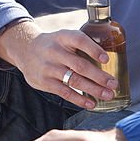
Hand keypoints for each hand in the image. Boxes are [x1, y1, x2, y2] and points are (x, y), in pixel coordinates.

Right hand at [0, 21, 118, 109]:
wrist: (25, 50)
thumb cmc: (54, 45)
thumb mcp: (64, 37)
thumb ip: (82, 46)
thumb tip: (110, 60)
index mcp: (63, 37)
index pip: (79, 41)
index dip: (93, 49)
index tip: (106, 59)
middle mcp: (55, 51)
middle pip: (80, 65)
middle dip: (99, 76)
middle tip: (114, 83)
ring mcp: (48, 68)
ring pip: (74, 80)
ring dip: (93, 89)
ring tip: (108, 95)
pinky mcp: (44, 82)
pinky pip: (64, 92)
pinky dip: (79, 99)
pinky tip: (91, 103)